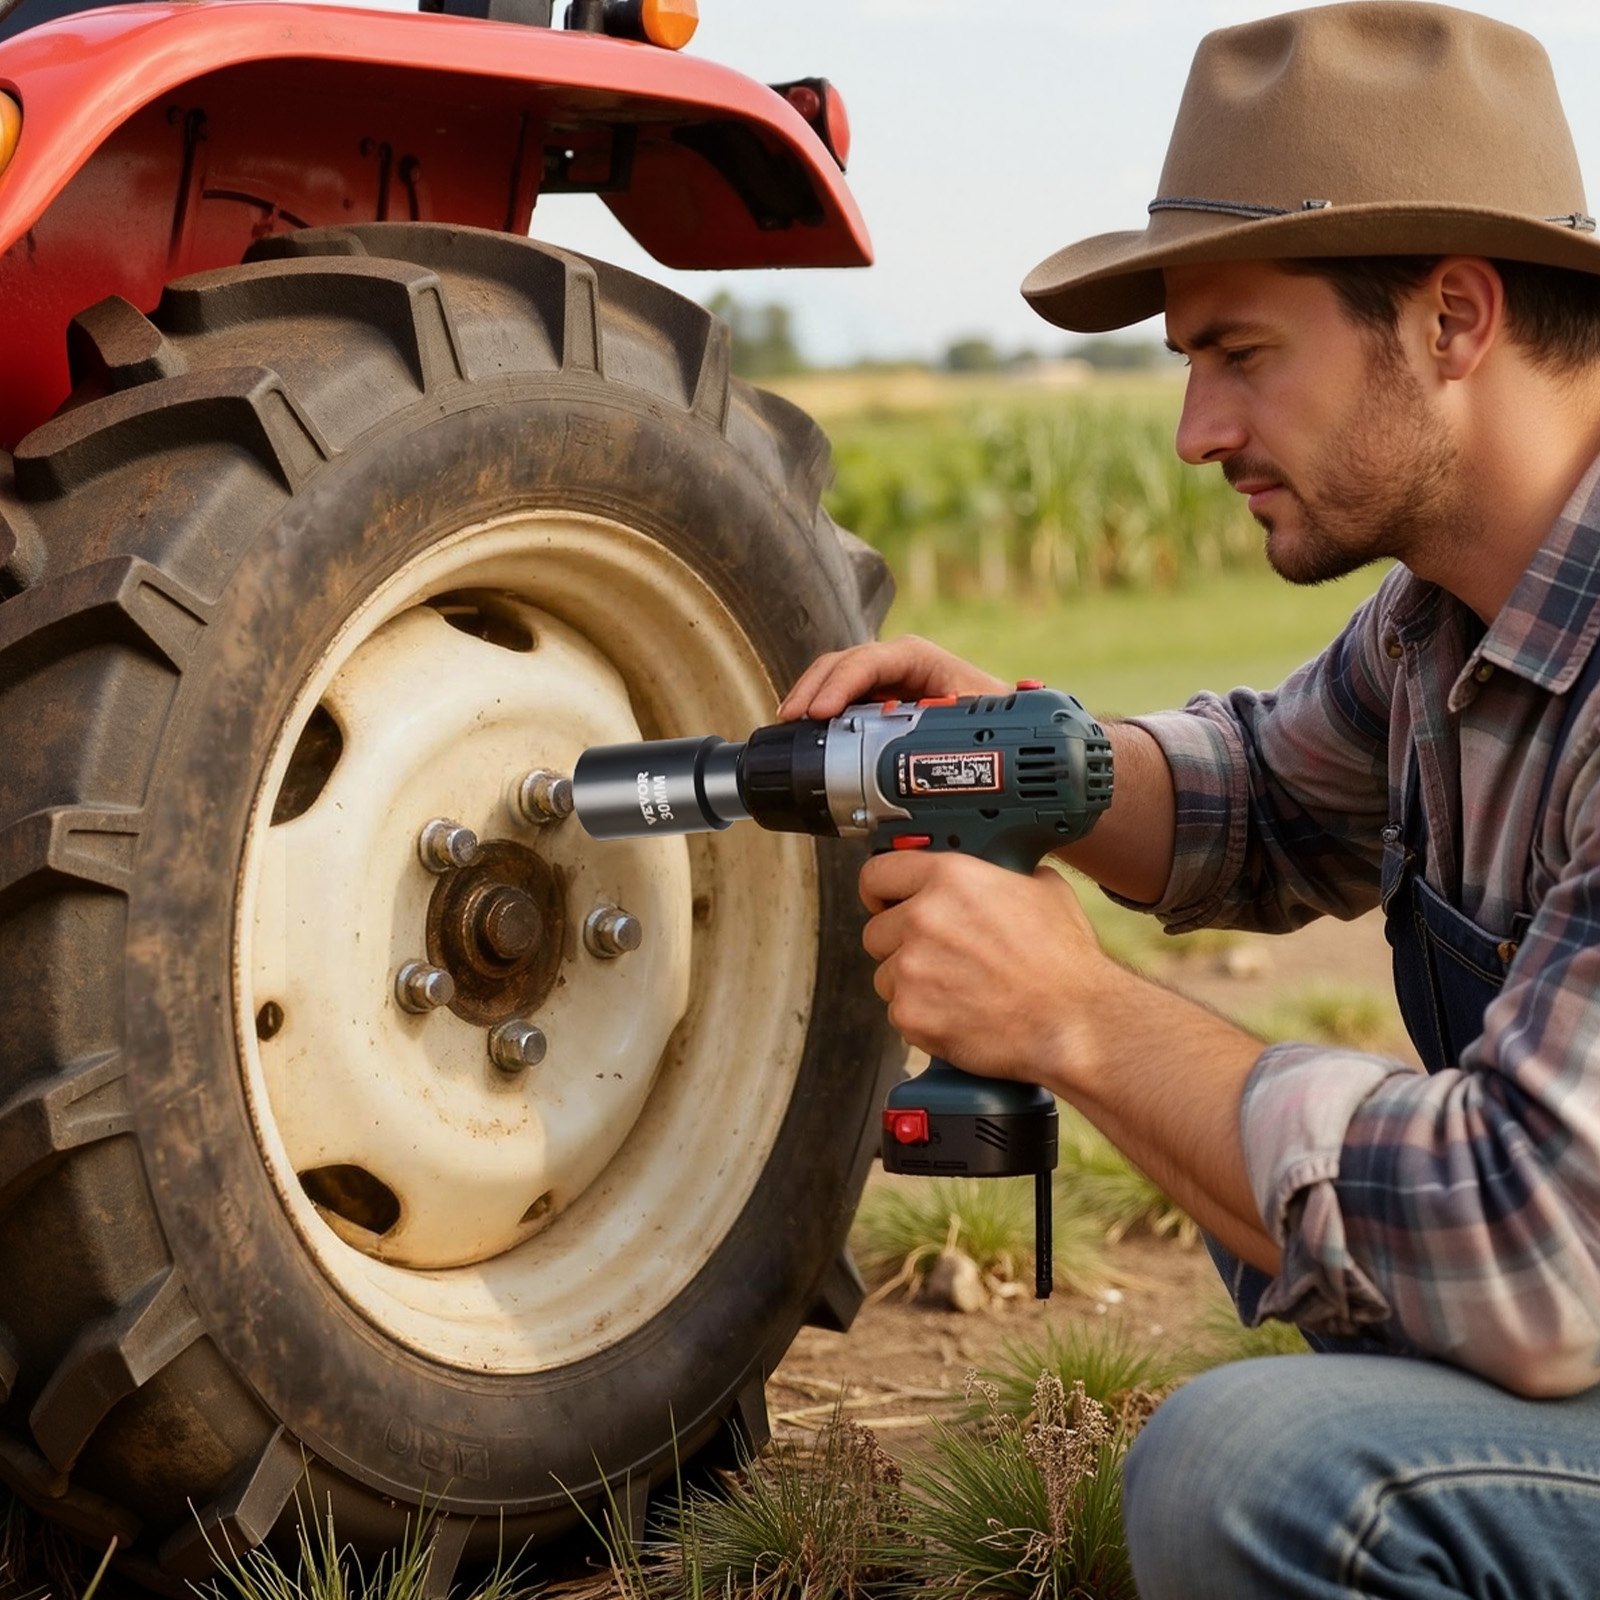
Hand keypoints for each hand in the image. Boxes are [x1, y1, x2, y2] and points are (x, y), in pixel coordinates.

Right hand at [777, 635, 1007, 721]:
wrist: (999, 736)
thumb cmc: (994, 716)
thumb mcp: (980, 714)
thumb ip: (955, 717)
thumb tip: (920, 727)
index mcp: (917, 658)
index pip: (868, 660)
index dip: (841, 683)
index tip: (822, 711)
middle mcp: (893, 665)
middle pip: (841, 665)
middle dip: (813, 688)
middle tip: (793, 717)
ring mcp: (880, 684)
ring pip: (834, 681)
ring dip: (809, 700)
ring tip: (790, 725)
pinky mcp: (872, 704)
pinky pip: (839, 702)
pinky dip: (818, 713)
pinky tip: (804, 731)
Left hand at [858, 851, 1109, 1086]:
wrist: (1075, 1022)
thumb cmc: (1065, 962)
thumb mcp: (1043, 890)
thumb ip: (1004, 875)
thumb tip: (1002, 873)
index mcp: (950, 879)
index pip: (877, 873)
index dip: (879, 890)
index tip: (884, 902)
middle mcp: (923, 918)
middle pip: (876, 931)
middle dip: (901, 945)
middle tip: (939, 958)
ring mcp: (912, 969)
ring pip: (886, 976)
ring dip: (911, 984)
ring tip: (957, 990)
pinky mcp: (911, 1014)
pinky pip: (899, 1014)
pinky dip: (922, 1018)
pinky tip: (959, 1015)